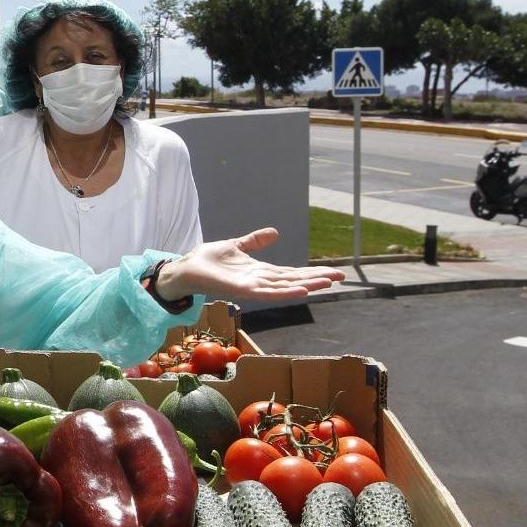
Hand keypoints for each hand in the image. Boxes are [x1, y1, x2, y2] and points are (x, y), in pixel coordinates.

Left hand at [155, 228, 343, 302]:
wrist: (185, 268)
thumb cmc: (208, 260)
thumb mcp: (236, 246)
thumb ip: (255, 241)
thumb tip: (275, 232)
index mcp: (261, 272)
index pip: (292, 273)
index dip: (312, 272)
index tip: (333, 272)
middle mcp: (260, 281)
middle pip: (294, 280)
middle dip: (317, 278)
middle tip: (341, 277)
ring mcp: (252, 287)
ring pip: (285, 287)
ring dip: (307, 284)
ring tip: (327, 282)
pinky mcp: (242, 291)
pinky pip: (267, 293)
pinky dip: (285, 292)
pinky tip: (301, 290)